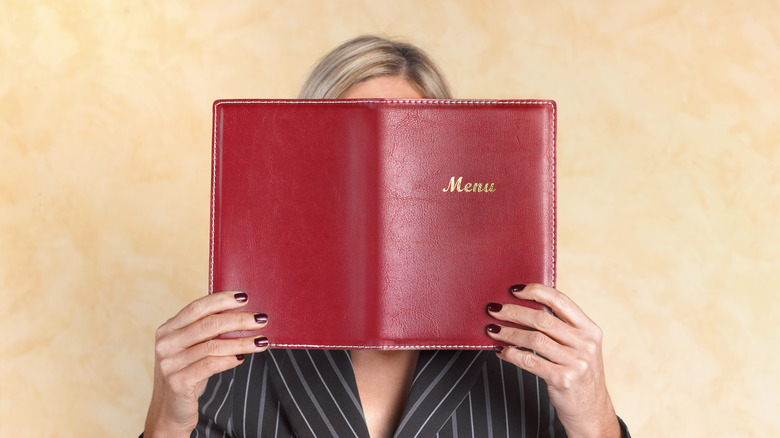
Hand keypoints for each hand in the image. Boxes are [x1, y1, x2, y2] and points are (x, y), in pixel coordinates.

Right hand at [144, 291, 269, 436]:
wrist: (170, 413)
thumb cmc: (187, 375)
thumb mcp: (192, 350)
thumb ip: (207, 332)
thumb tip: (242, 314)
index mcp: (168, 330)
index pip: (197, 307)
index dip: (221, 300)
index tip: (245, 297)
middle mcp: (165, 344)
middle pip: (208, 325)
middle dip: (239, 320)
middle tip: (262, 319)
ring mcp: (169, 364)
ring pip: (213, 346)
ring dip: (242, 342)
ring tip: (261, 341)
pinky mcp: (177, 382)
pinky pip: (210, 365)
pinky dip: (230, 360)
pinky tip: (242, 358)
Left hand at [486, 284, 620, 437]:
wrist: (591, 411)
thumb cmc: (579, 374)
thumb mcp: (581, 347)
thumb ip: (562, 328)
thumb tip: (524, 307)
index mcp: (590, 329)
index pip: (561, 301)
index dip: (536, 291)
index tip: (515, 290)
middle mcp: (586, 344)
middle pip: (542, 319)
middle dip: (513, 312)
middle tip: (494, 310)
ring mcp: (576, 362)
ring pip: (533, 339)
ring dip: (508, 332)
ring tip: (492, 330)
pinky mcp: (563, 379)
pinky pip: (529, 361)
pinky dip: (511, 353)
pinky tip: (500, 351)